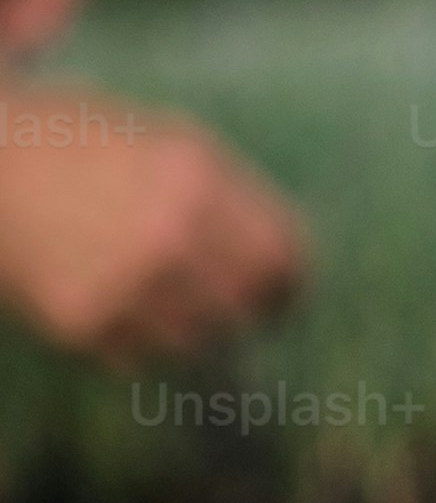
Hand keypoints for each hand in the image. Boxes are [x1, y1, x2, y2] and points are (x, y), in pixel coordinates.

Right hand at [0, 88, 305, 365]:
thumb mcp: (168, 144)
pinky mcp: (84, 322)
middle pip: (248, 308)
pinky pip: (142, 358)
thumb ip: (229, 196)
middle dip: (247, 311)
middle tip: (237, 312)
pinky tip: (119, 308)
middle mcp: (170, 236)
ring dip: (194, 331)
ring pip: (201, 342)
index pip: (282, 258)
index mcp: (199, 181)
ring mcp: (126, 283)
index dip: (287, 280)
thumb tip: (287, 259)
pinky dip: (139, 343)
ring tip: (170, 306)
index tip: (281, 290)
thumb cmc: (81, 145)